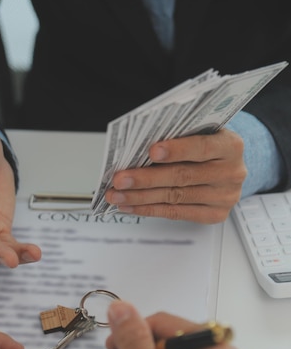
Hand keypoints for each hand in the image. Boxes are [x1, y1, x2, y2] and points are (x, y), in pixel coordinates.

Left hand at [105, 128, 246, 222]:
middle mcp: (231, 173)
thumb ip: (179, 138)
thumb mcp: (202, 133)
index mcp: (231, 146)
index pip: (202, 148)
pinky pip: (176, 213)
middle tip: (120, 179)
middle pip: (182, 177)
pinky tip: (130, 206)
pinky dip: (149, 209)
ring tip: (117, 195)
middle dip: (146, 178)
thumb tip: (137, 150)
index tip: (151, 150)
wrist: (229, 168)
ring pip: (175, 197)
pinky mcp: (214, 215)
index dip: (176, 150)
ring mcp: (223, 197)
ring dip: (141, 197)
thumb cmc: (208, 146)